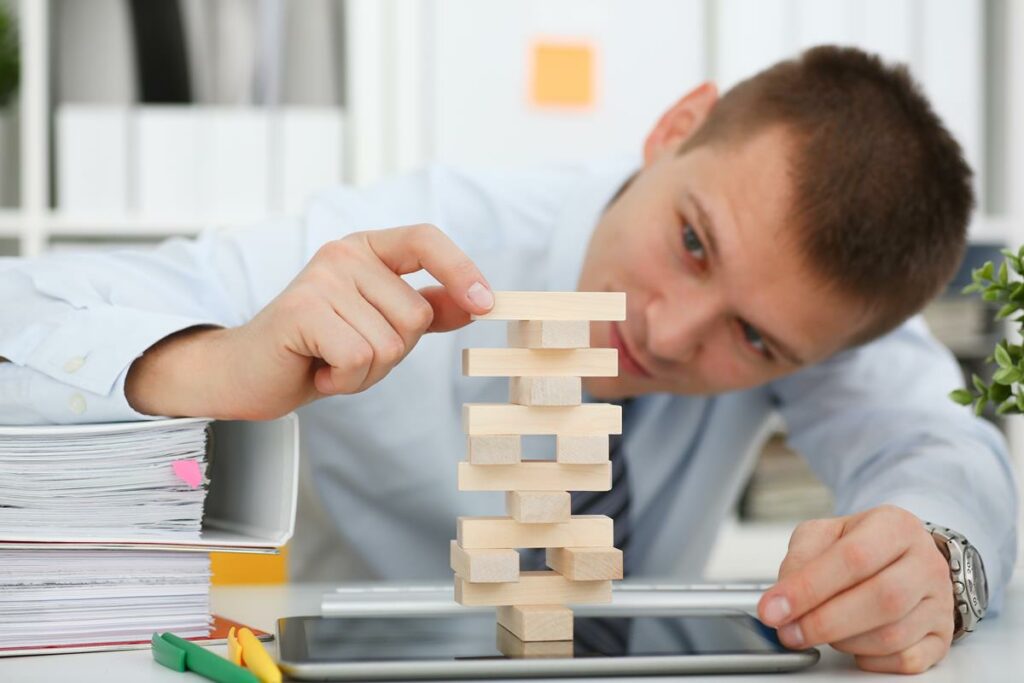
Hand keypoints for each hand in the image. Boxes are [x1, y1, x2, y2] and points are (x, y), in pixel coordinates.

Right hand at [127, 224, 493, 418]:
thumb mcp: (381, 325)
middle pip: (415, 315)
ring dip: (367, 371)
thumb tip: (477, 302)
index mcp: (367, 249)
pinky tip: (318, 372)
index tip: (486, 304)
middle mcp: (343, 254)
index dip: (460, 269)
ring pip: (390, 344)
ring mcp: (320, 279)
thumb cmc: (319, 349)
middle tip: (351, 353)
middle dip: (393, 353)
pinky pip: (359, 358)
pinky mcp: (300, 311)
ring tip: (331, 361)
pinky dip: (345, 381)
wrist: (250, 374)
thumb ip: (427, 309)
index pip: (425, 239)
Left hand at [757, 505, 954, 673]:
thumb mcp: (824, 535)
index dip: (808, 588)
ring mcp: (939, 601)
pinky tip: (853, 644)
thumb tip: (782, 600)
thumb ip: (800, 559)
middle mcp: (926, 562)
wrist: (902, 556)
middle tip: (788, 632)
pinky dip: (871, 659)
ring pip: (892, 635)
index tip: (773, 609)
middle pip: (880, 599)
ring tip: (820, 630)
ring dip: (844, 641)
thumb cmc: (861, 545)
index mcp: (895, 526)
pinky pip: (906, 660)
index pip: (853, 558)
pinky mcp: (942, 636)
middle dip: (823, 622)